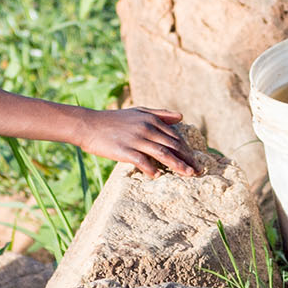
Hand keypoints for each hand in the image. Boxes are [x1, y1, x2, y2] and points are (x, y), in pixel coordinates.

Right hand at [73, 106, 199, 176]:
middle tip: (198, 170)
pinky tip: (159, 176)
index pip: (175, 136)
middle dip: (187, 158)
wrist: (89, 125)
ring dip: (178, 165)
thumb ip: (160, 114)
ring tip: (189, 174)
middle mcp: (146, 128)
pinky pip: (142, 161)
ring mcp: (136, 139)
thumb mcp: (138, 111)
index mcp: (151, 120)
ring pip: (162, 153)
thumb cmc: (114, 119)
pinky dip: (152, 169)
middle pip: (172, 145)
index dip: (187, 149)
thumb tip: (181, 117)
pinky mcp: (124, 150)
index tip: (196, 160)